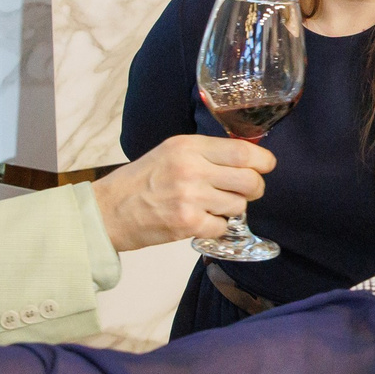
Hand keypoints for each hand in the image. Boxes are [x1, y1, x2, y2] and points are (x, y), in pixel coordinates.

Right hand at [92, 135, 272, 250]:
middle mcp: (191, 169)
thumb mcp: (170, 152)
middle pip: (249, 179)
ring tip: (212, 206)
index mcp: (187, 146)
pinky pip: (223, 226)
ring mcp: (190, 197)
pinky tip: (201, 221)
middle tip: (248, 191)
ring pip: (239, 205)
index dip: (263, 160)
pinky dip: (217, 227)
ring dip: (232, 208)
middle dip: (255, 188)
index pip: (242, 151)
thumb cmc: (140, 181)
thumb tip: (245, 157)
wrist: (108, 211)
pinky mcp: (188, 224)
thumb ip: (205, 153)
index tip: (266, 165)